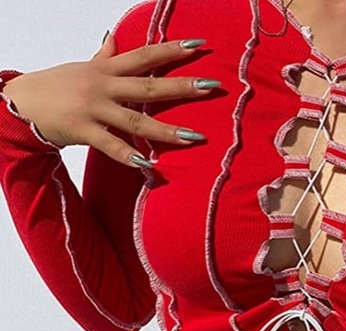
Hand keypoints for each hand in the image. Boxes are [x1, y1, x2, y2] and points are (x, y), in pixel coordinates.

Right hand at [1, 34, 218, 167]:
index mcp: (106, 69)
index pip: (144, 56)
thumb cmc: (56, 85)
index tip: (199, 45)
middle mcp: (103, 86)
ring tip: (195, 136)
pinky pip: (110, 145)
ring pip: (136, 120)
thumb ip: (103, 56)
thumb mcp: (82, 67)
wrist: (19, 103)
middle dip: (181, 86)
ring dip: (167, 130)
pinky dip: (129, 156)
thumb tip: (114, 36)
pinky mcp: (83, 131)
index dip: (171, 50)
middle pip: (148, 86)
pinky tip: (149, 166)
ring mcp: (94, 109)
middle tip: (211, 87)